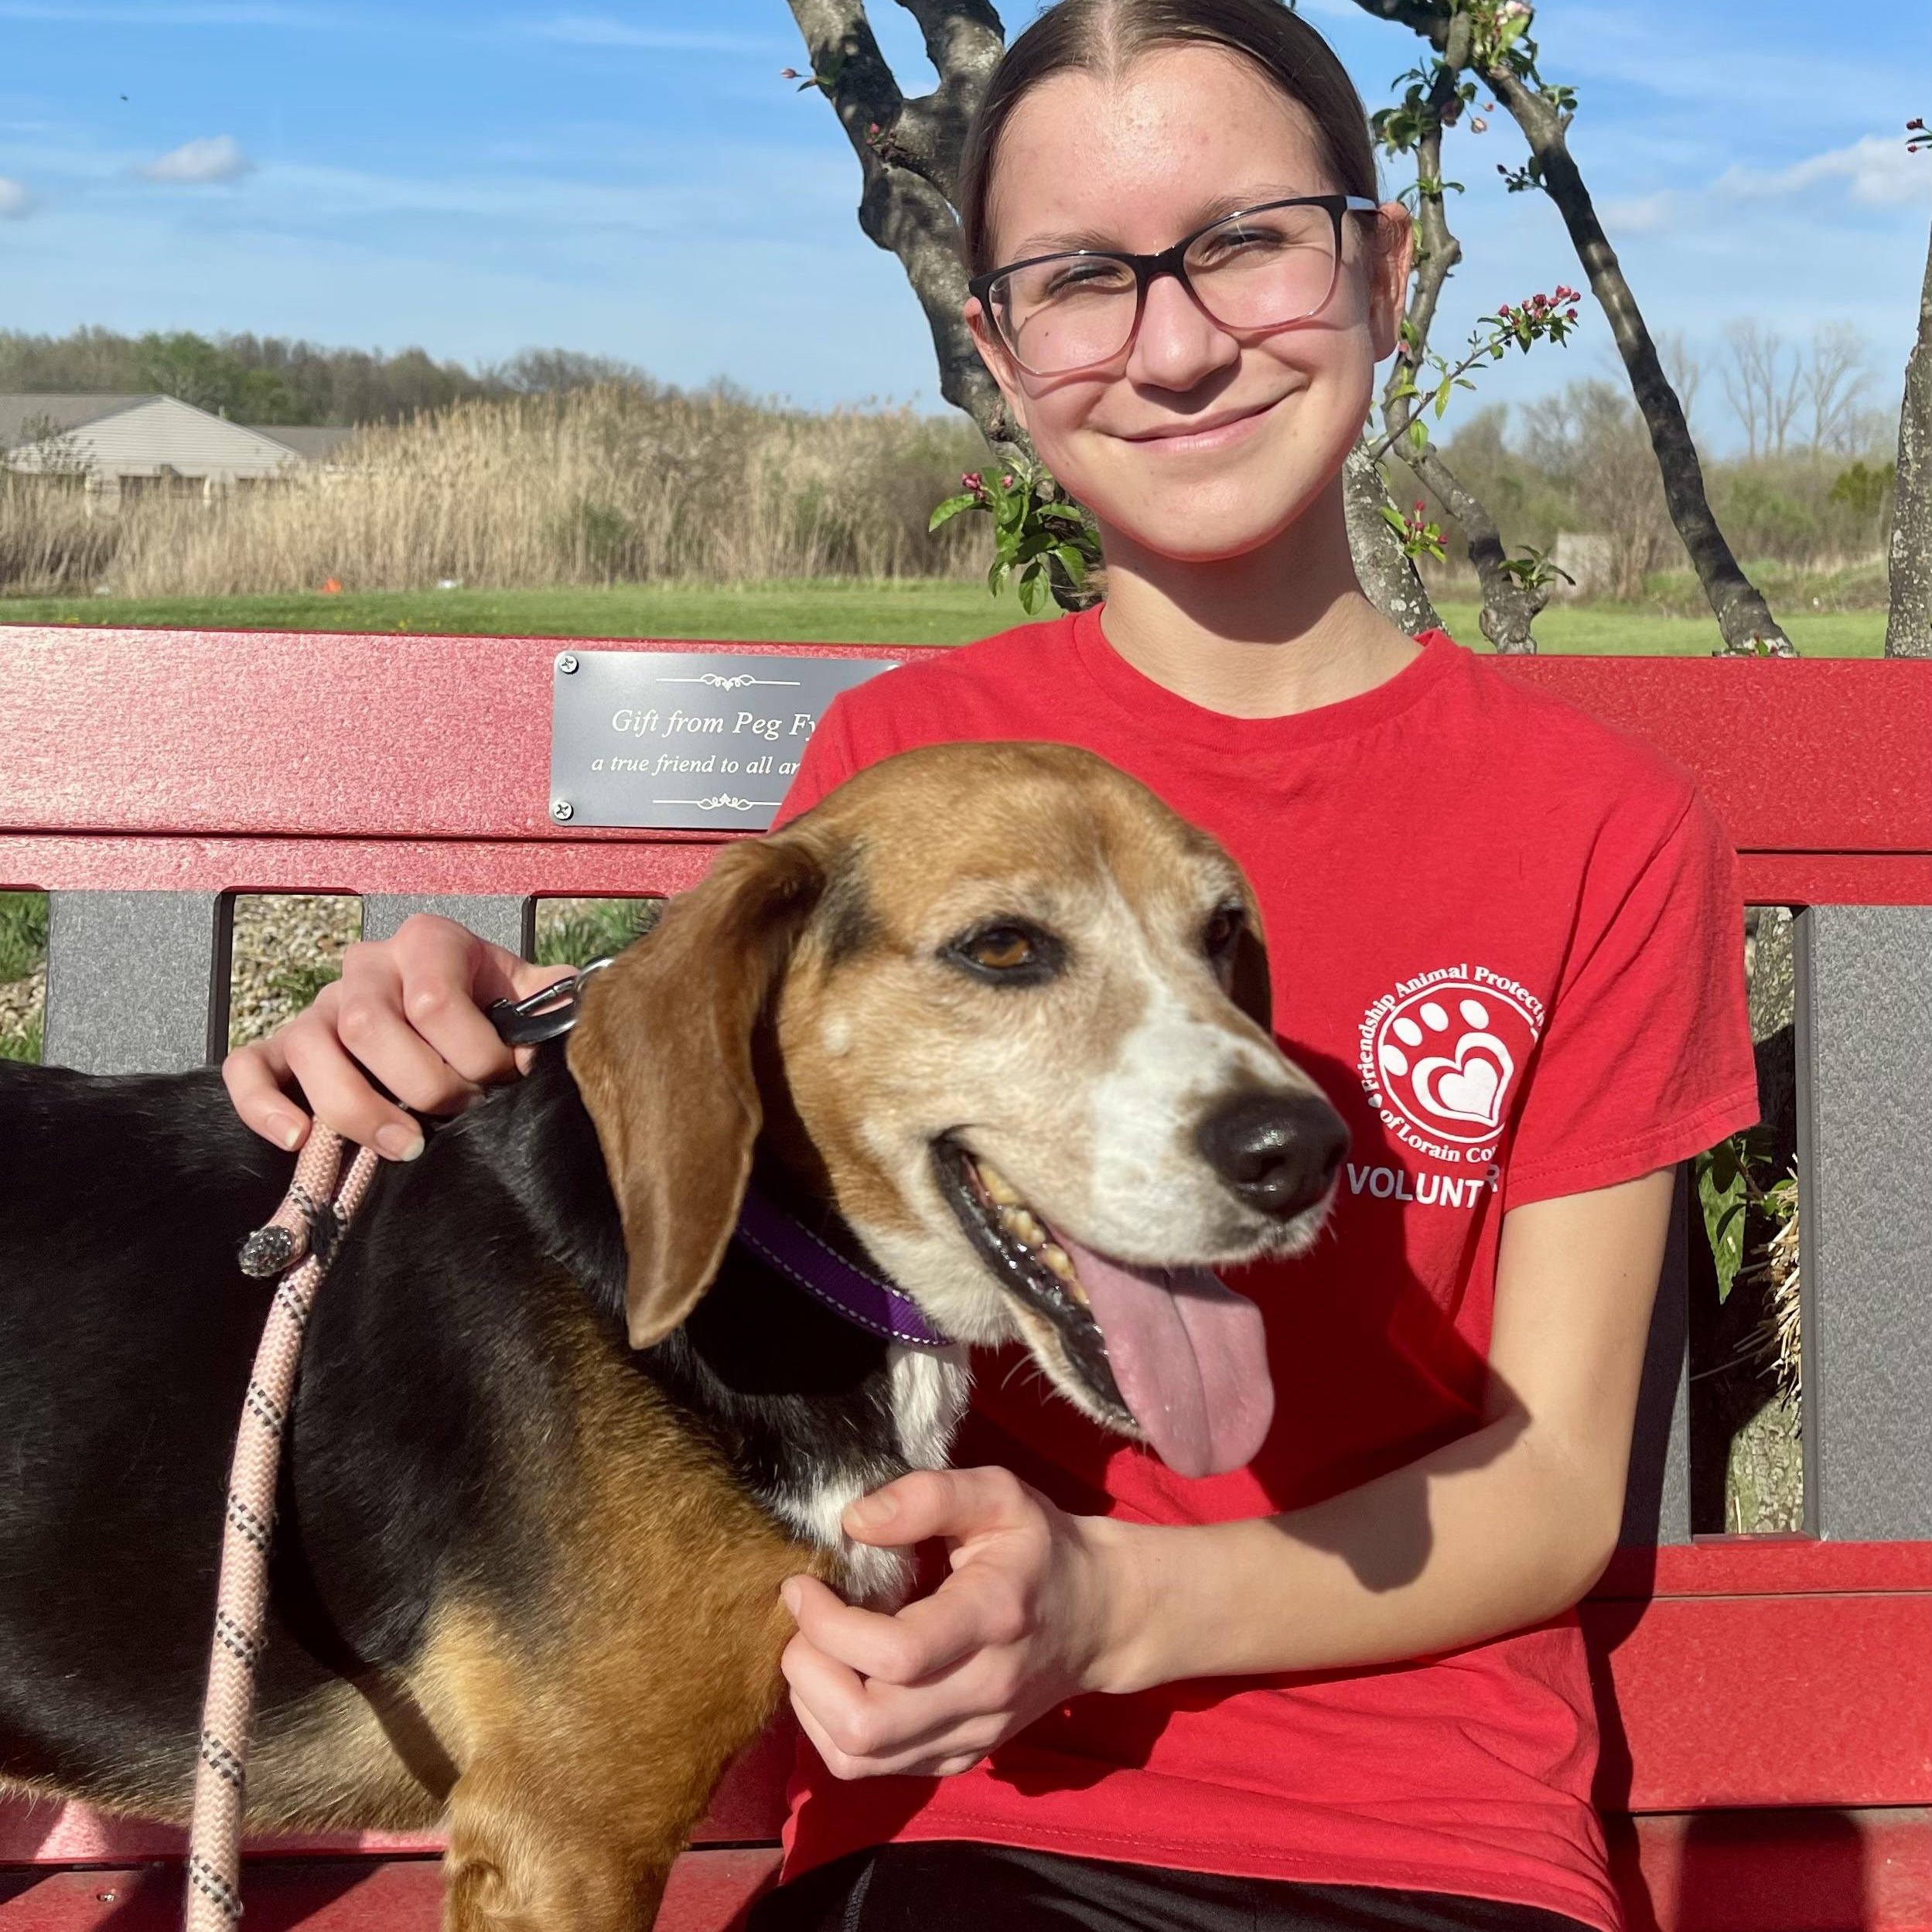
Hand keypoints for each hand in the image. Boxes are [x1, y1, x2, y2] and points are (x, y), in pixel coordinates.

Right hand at [222, 913, 574, 1159]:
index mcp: (427, 943)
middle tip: (460, 1113)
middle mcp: (366, 969)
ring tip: (406, 1145)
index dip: (475, 1053)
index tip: (504, 1078)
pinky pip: (249, 1068)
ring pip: (313, 1049)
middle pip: (369, 1026)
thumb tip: (571, 1012)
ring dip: (359, 1109)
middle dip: (423, 1085)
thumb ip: (551, 997)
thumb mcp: (525, 988)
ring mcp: (318, 1008)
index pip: (435, 1000)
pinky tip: (299, 1139)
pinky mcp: (282, 1047)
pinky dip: (264, 1106)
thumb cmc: (488, 1003)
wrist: (450, 1003)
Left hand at [778, 1467, 1140, 1780]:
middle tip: (802, 1623)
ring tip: (814, 1651)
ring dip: (813, 1706)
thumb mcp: (999, 1494)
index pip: (896, 1655)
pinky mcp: (960, 1757)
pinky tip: (839, 1680)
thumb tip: (854, 1522)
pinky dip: (835, 1730)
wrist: (1099, 1616)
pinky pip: (875, 1769)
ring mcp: (972, 1734)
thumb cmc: (1039, 1547)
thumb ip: (928, 1496)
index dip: (828, 1626)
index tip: (804, 1585)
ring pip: (861, 1758)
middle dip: (808, 1672)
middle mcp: (983, 1689)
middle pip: (866, 1724)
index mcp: (992, 1617)